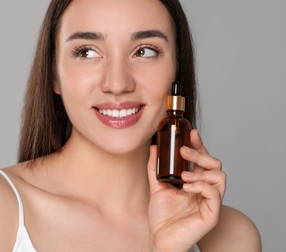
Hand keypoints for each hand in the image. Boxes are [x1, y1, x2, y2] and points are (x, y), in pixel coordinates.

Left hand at [147, 129, 225, 251]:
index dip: (199, 145)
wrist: (160, 240)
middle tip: (183, 151)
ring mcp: (211, 202)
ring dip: (201, 172)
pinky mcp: (212, 214)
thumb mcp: (157, 187)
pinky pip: (215, 193)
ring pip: (220, 176)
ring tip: (183, 176)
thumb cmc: (162, 217)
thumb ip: (155, 168)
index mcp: (196, 183)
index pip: (203, 160)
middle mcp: (206, 190)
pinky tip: (186, 188)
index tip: (191, 133)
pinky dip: (201, 186)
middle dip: (200, 154)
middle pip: (214, 164)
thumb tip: (153, 148)